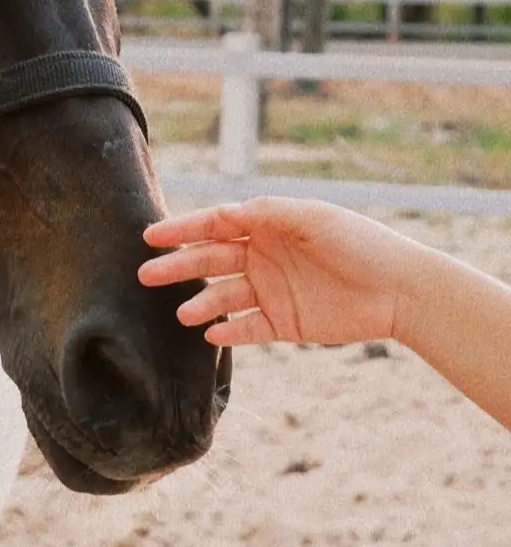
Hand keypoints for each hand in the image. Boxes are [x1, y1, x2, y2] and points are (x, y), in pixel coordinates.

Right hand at [138, 198, 416, 346]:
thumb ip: (265, 214)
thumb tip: (223, 213)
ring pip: (223, 297)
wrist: (400, 289)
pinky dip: (227, 332)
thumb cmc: (358, 242)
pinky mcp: (283, 324)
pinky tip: (209, 334)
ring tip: (182, 313)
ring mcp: (270, 291)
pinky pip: (247, 329)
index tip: (152, 236)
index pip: (214, 226)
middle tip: (146, 275)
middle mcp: (261, 257)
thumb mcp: (311, 217)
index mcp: (265, 226)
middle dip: (178, 266)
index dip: (182, 230)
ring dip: (200, 303)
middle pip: (210, 261)